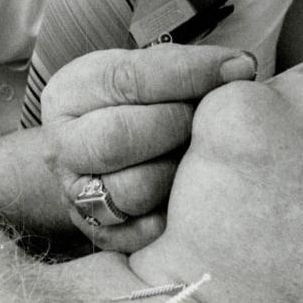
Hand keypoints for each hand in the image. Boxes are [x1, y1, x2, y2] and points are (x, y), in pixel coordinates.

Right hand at [40, 44, 255, 251]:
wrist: (108, 156)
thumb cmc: (139, 105)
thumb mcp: (148, 72)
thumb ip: (186, 67)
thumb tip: (240, 68)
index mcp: (70, 93)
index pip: (129, 79)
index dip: (190, 73)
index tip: (239, 68)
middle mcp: (62, 147)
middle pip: (119, 138)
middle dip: (177, 124)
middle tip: (207, 119)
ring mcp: (76, 196)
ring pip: (132, 190)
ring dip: (177, 171)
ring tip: (195, 156)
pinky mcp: (101, 236)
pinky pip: (143, 232)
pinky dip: (172, 213)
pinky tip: (188, 191)